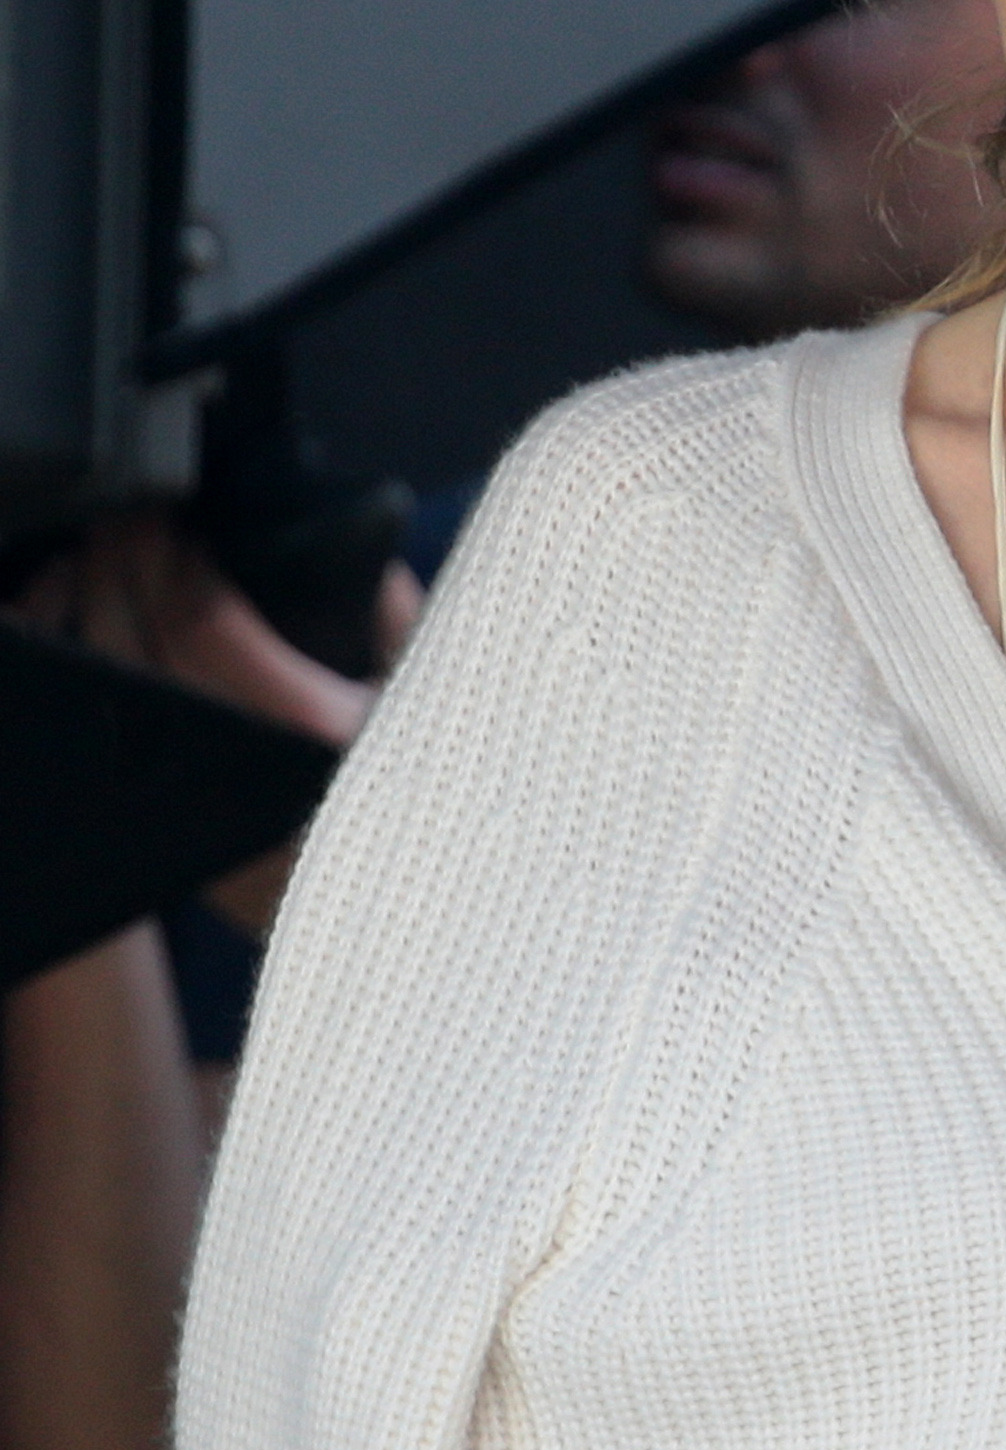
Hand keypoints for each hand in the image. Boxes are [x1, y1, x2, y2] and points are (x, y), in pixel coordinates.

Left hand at [12, 506, 422, 938]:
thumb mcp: (448, 703)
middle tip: (133, 526)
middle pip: (136, 648)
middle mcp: (240, 774)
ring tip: (113, 579)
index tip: (177, 517)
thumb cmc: (461, 815)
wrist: (444, 931)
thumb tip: (365, 564)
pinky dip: (110, 691)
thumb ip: (403, 620)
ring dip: (99, 625)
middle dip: (122, 570)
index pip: (200, 620)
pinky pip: (124, 751)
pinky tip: (118, 655)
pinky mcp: (191, 850)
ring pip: (116, 700)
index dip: (174, 556)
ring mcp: (205, 816)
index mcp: (306, 729)